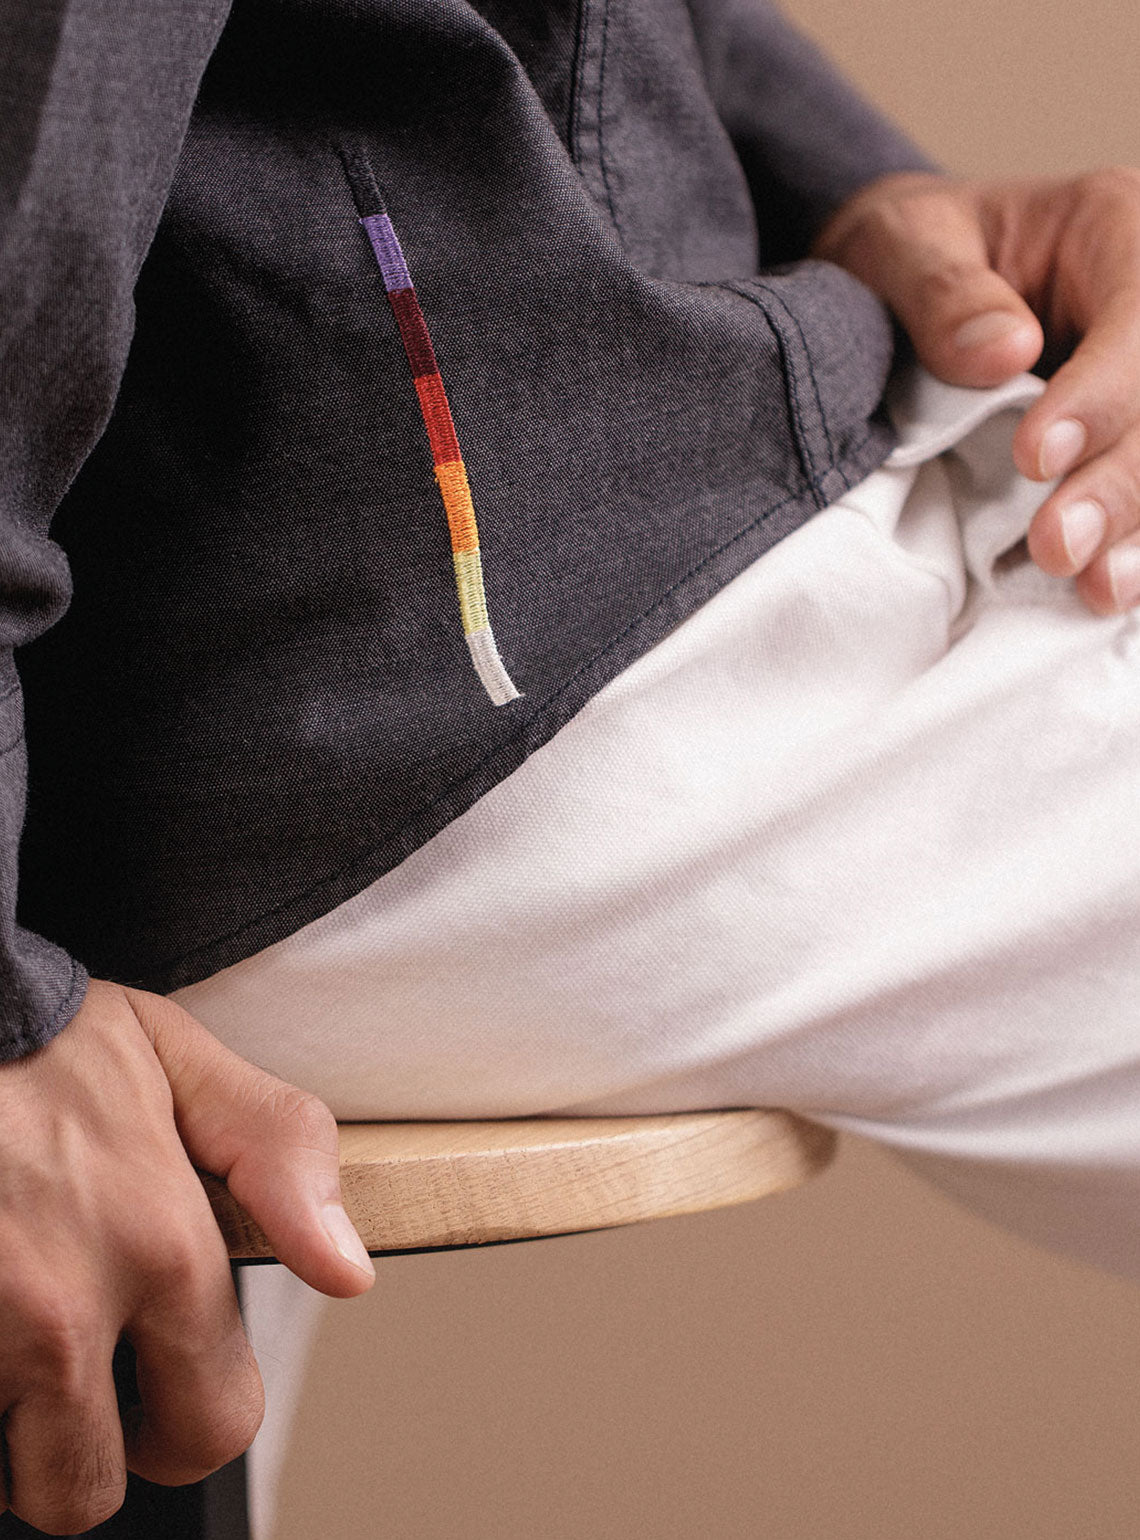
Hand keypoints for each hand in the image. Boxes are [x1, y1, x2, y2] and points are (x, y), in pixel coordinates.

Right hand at [0, 978, 373, 1533]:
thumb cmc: (44, 1040)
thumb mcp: (181, 1063)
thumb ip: (281, 1157)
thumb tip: (350, 1271)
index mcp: (159, 1247)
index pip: (213, 1425)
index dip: (188, 1420)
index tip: (160, 1391)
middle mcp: (61, 1312)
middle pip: (82, 1491)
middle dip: (84, 1455)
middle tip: (72, 1385)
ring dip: (1, 1435)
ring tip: (8, 1346)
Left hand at [812, 167, 1139, 615]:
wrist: (903, 284)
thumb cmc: (908, 254)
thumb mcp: (900, 246)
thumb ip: (942, 293)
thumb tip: (1004, 351)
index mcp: (1113, 230)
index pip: (1139, 319)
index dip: (1101, 396)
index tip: (1036, 457)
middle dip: (1122, 483)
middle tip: (1059, 547)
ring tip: (1098, 589)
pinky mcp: (1126, 441)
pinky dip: (1133, 546)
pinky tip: (1107, 593)